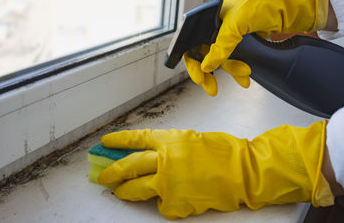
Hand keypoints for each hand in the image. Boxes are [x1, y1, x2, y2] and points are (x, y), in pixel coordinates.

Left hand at [97, 121, 332, 219]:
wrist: (241, 171)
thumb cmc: (222, 152)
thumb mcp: (191, 140)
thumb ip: (170, 147)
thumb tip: (152, 156)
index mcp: (168, 140)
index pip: (135, 139)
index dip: (118, 141)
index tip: (104, 143)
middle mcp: (163, 159)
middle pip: (128, 166)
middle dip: (112, 172)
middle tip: (102, 176)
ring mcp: (167, 182)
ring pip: (136, 189)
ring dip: (126, 192)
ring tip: (120, 193)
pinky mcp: (174, 203)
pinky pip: (161, 205)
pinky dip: (163, 204)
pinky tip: (173, 200)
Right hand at [184, 0, 328, 95]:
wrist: (298, 4)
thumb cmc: (268, 2)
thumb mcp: (239, 22)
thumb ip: (222, 43)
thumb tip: (207, 65)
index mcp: (212, 16)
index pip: (192, 40)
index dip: (193, 60)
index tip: (199, 76)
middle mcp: (220, 25)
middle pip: (205, 53)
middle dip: (209, 71)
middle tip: (211, 87)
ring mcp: (235, 34)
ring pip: (223, 59)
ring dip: (230, 70)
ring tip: (244, 75)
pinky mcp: (248, 42)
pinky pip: (237, 60)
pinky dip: (239, 71)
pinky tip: (245, 78)